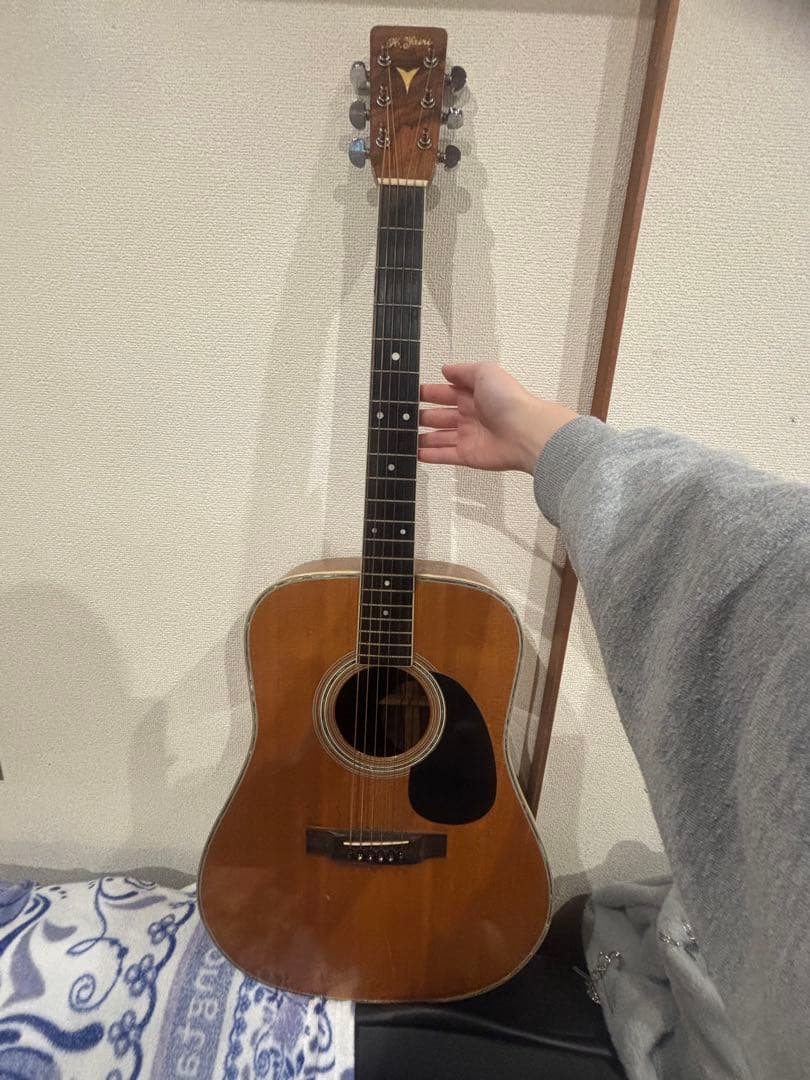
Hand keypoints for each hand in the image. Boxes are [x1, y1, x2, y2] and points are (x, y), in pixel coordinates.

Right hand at [419, 362, 576, 473]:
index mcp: (475, 394)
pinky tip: (417, 453)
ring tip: (406, 436)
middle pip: (441, 416)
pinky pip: (445, 456)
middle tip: (406, 416)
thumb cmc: (510, 401)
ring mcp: (470, 436)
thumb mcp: (484, 372)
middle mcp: (472, 415)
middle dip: (423, 416)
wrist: (526, 432)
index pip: (445, 393)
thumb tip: (446, 368)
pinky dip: (431, 456)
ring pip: (440, 437)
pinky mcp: (468, 455)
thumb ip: (463, 371)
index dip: (429, 393)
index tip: (413, 393)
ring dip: (424, 437)